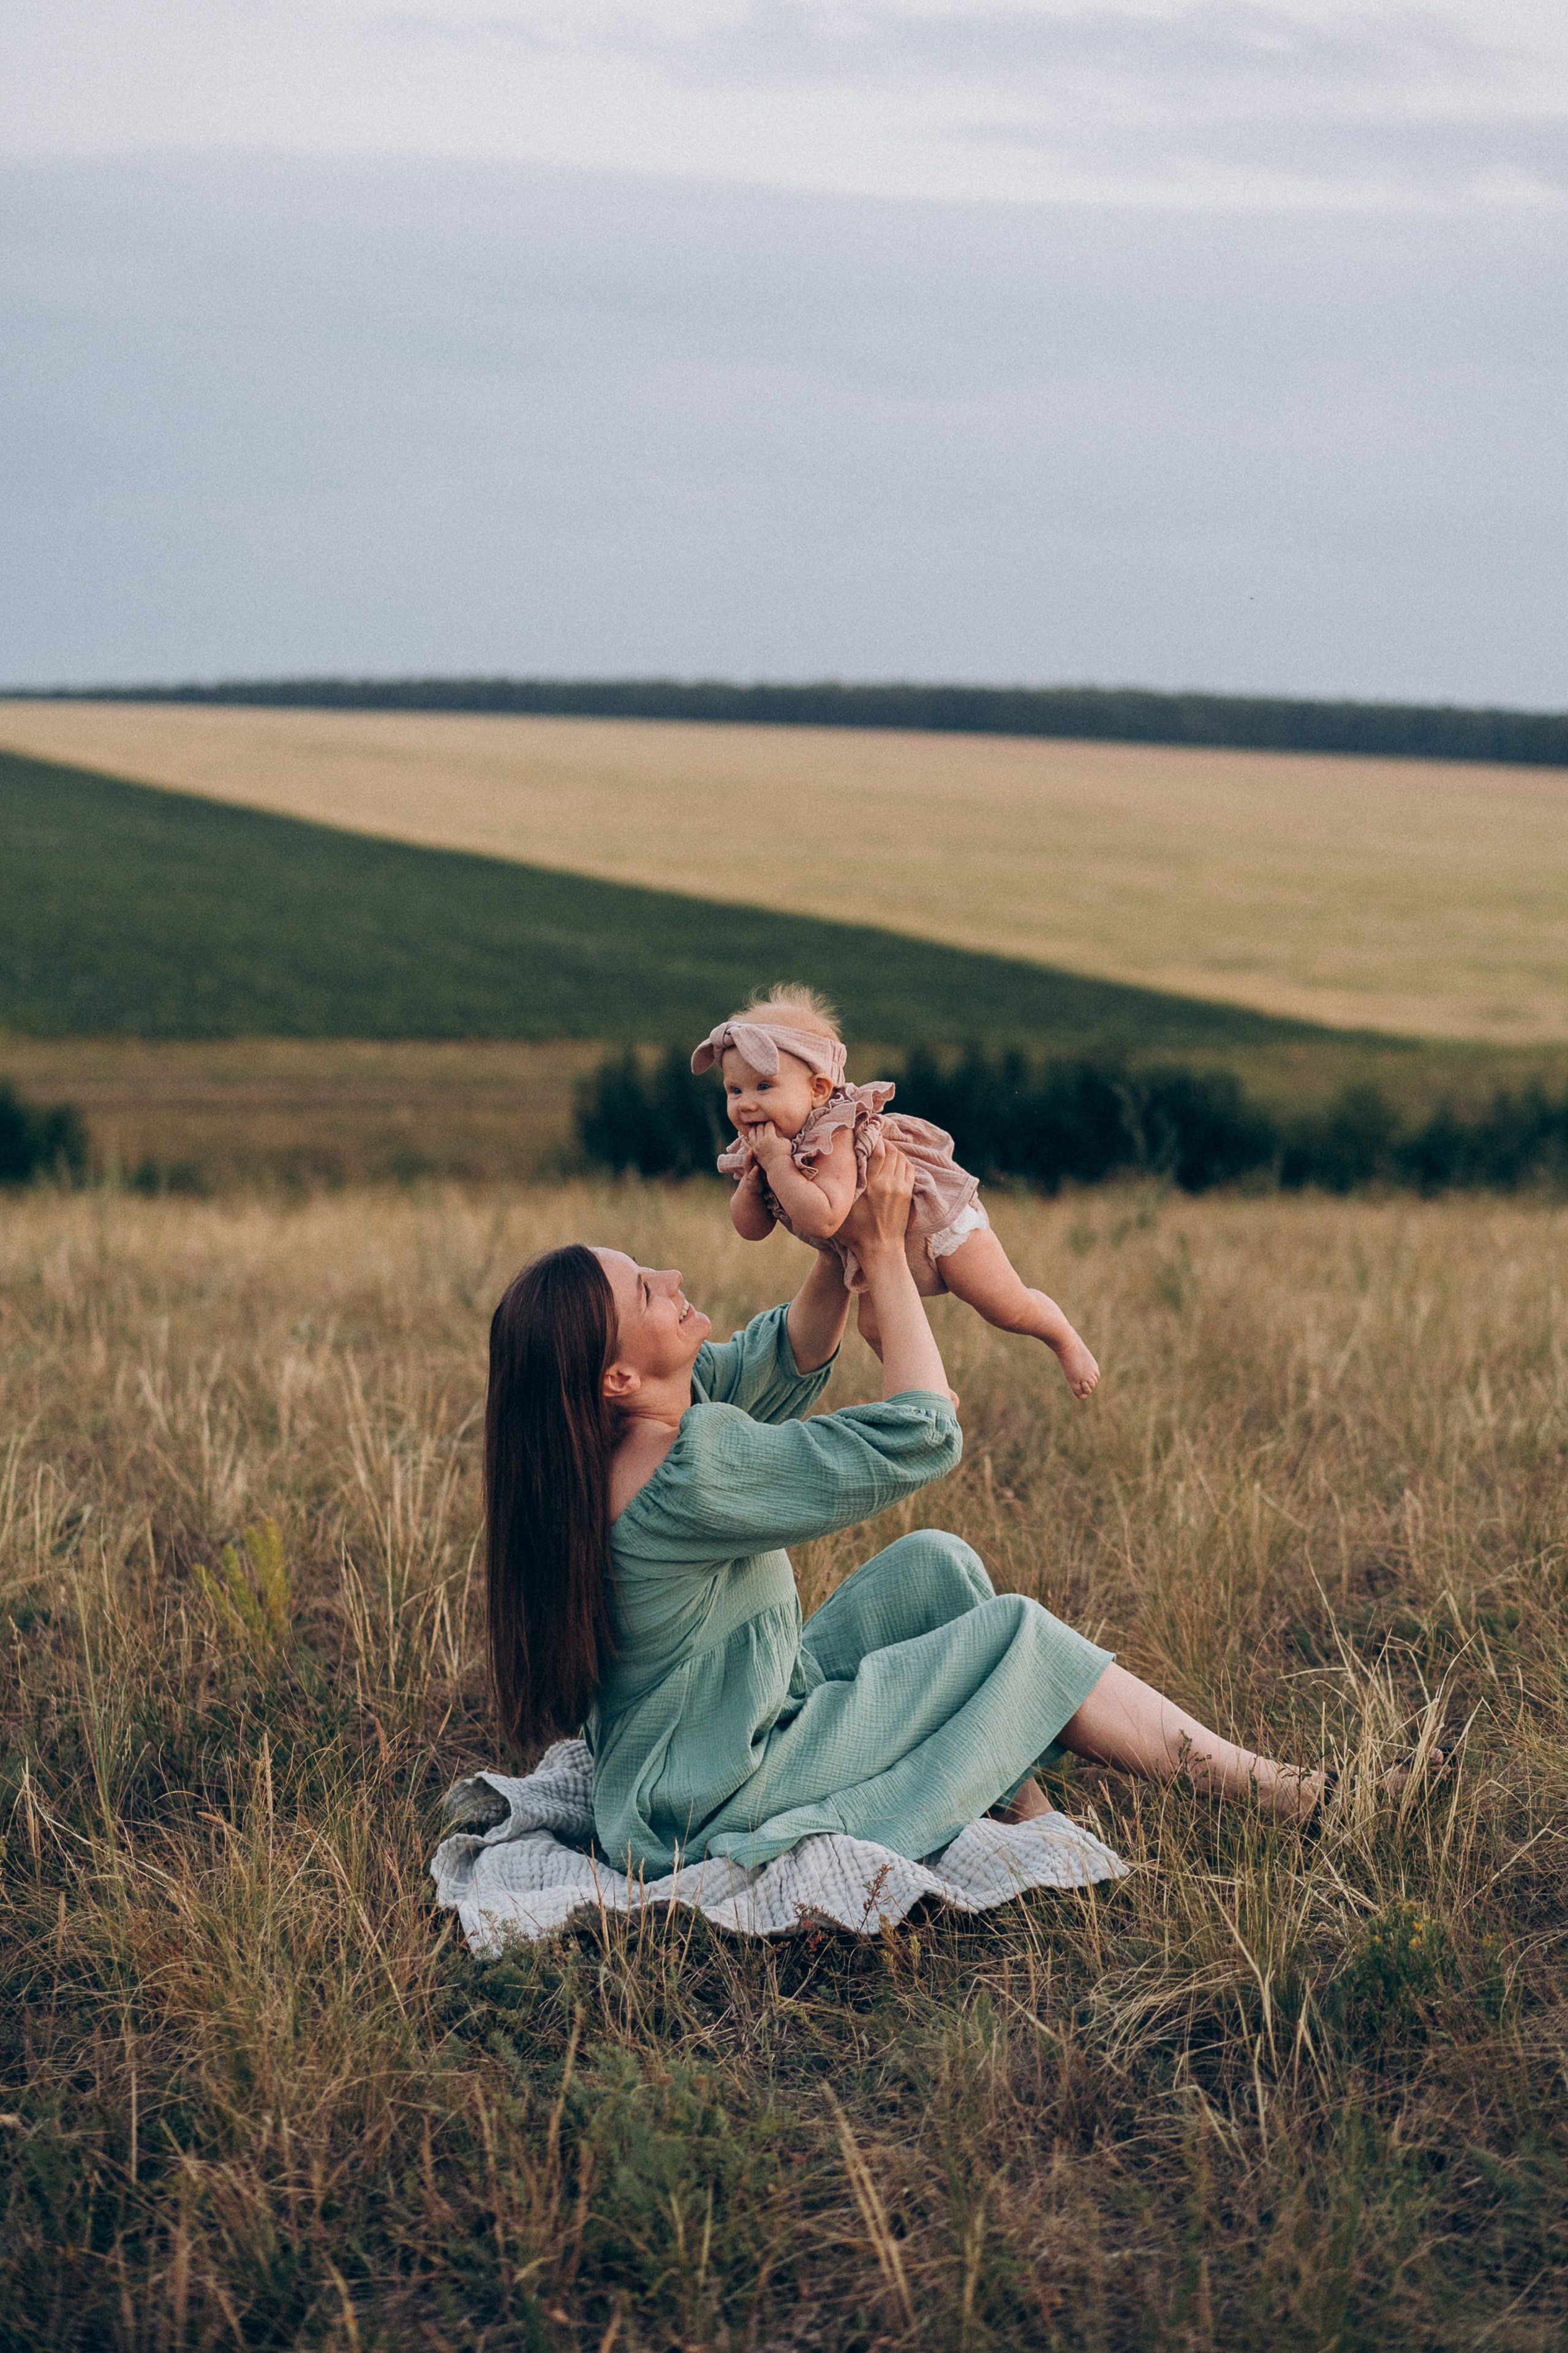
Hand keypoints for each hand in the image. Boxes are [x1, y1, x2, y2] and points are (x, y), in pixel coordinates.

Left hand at [743, 1119, 790, 1169]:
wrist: (778, 1166)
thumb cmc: (784, 1154)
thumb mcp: (785, 1141)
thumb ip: (779, 1135)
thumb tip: (775, 1133)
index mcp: (769, 1137)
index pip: (768, 1125)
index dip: (771, 1123)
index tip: (772, 1122)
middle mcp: (761, 1140)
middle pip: (759, 1127)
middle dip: (762, 1124)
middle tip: (764, 1123)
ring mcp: (756, 1146)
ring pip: (752, 1133)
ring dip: (754, 1128)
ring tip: (755, 1126)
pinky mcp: (754, 1151)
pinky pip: (747, 1144)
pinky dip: (745, 1139)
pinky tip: (743, 1137)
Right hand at [838, 1140, 916, 1265]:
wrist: (880, 1249)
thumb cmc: (854, 1232)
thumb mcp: (840, 1209)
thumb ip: (839, 1187)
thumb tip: (834, 1166)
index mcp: (868, 1185)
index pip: (877, 1149)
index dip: (873, 1138)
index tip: (865, 1135)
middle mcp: (886, 1183)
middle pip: (890, 1150)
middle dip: (882, 1142)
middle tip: (873, 1142)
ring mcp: (899, 1188)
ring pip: (901, 1157)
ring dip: (892, 1151)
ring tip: (882, 1152)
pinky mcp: (907, 1193)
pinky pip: (909, 1168)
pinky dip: (902, 1161)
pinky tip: (893, 1163)